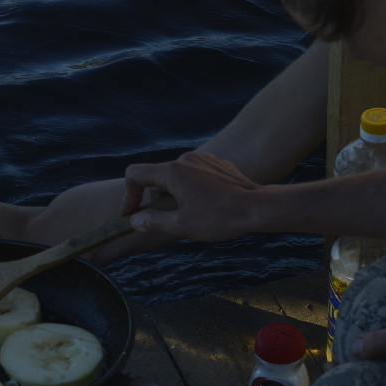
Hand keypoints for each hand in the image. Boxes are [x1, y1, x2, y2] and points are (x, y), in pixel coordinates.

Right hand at [122, 152, 261, 241]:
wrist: (257, 207)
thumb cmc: (220, 217)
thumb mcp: (181, 225)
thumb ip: (153, 221)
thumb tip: (135, 220)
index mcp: (172, 172)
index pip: (135, 174)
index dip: (129, 195)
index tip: (132, 213)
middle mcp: (185, 159)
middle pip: (156, 176)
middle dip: (155, 198)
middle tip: (169, 219)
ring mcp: (203, 159)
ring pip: (176, 175)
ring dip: (175, 194)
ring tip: (192, 214)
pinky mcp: (217, 164)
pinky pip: (195, 174)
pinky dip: (192, 189)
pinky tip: (208, 205)